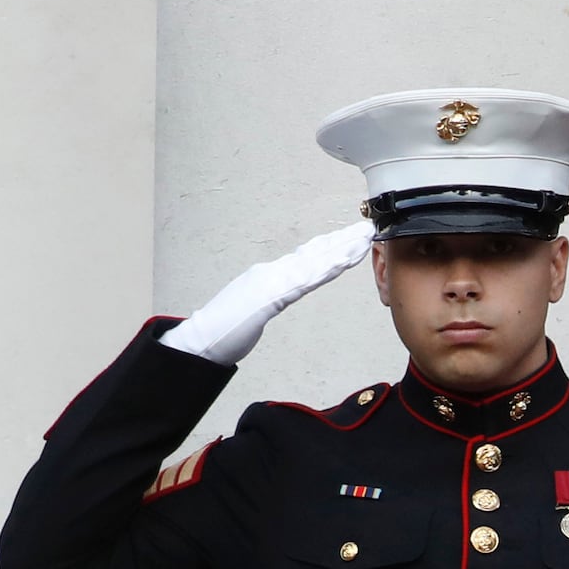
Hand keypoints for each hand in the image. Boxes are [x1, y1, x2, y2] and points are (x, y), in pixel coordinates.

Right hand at [164, 222, 374, 364]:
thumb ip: (270, 297)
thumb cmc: (225, 328)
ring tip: (362, 238)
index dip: (329, 246)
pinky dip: (325, 269)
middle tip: (365, 228)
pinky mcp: (272, 294)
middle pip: (313, 253)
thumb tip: (279, 291)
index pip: (306, 257)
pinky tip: (341, 262)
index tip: (350, 237)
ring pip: (313, 261)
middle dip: (341, 241)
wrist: (203, 339)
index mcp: (270, 275)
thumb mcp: (253, 309)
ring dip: (340, 249)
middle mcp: (272, 272)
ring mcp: (272, 281)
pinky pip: (304, 279)